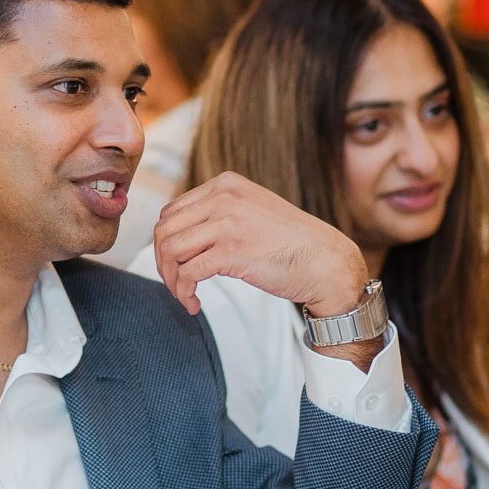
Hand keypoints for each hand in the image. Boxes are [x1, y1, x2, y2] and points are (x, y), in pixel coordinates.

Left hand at [153, 173, 382, 370]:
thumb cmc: (291, 244)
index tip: (174, 265)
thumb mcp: (252, 211)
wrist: (326, 262)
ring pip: (171, 251)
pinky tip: (194, 304)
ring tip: (184, 296)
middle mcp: (224, 197)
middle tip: (175, 284)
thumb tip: (180, 236)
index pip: (173, 211)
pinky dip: (184, 293)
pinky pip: (188, 274)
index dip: (165, 242)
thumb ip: (219, 214)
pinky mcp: (232, 251)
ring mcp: (227, 222)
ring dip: (171, 280)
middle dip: (162, 262)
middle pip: (165, 230)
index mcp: (226, 184)